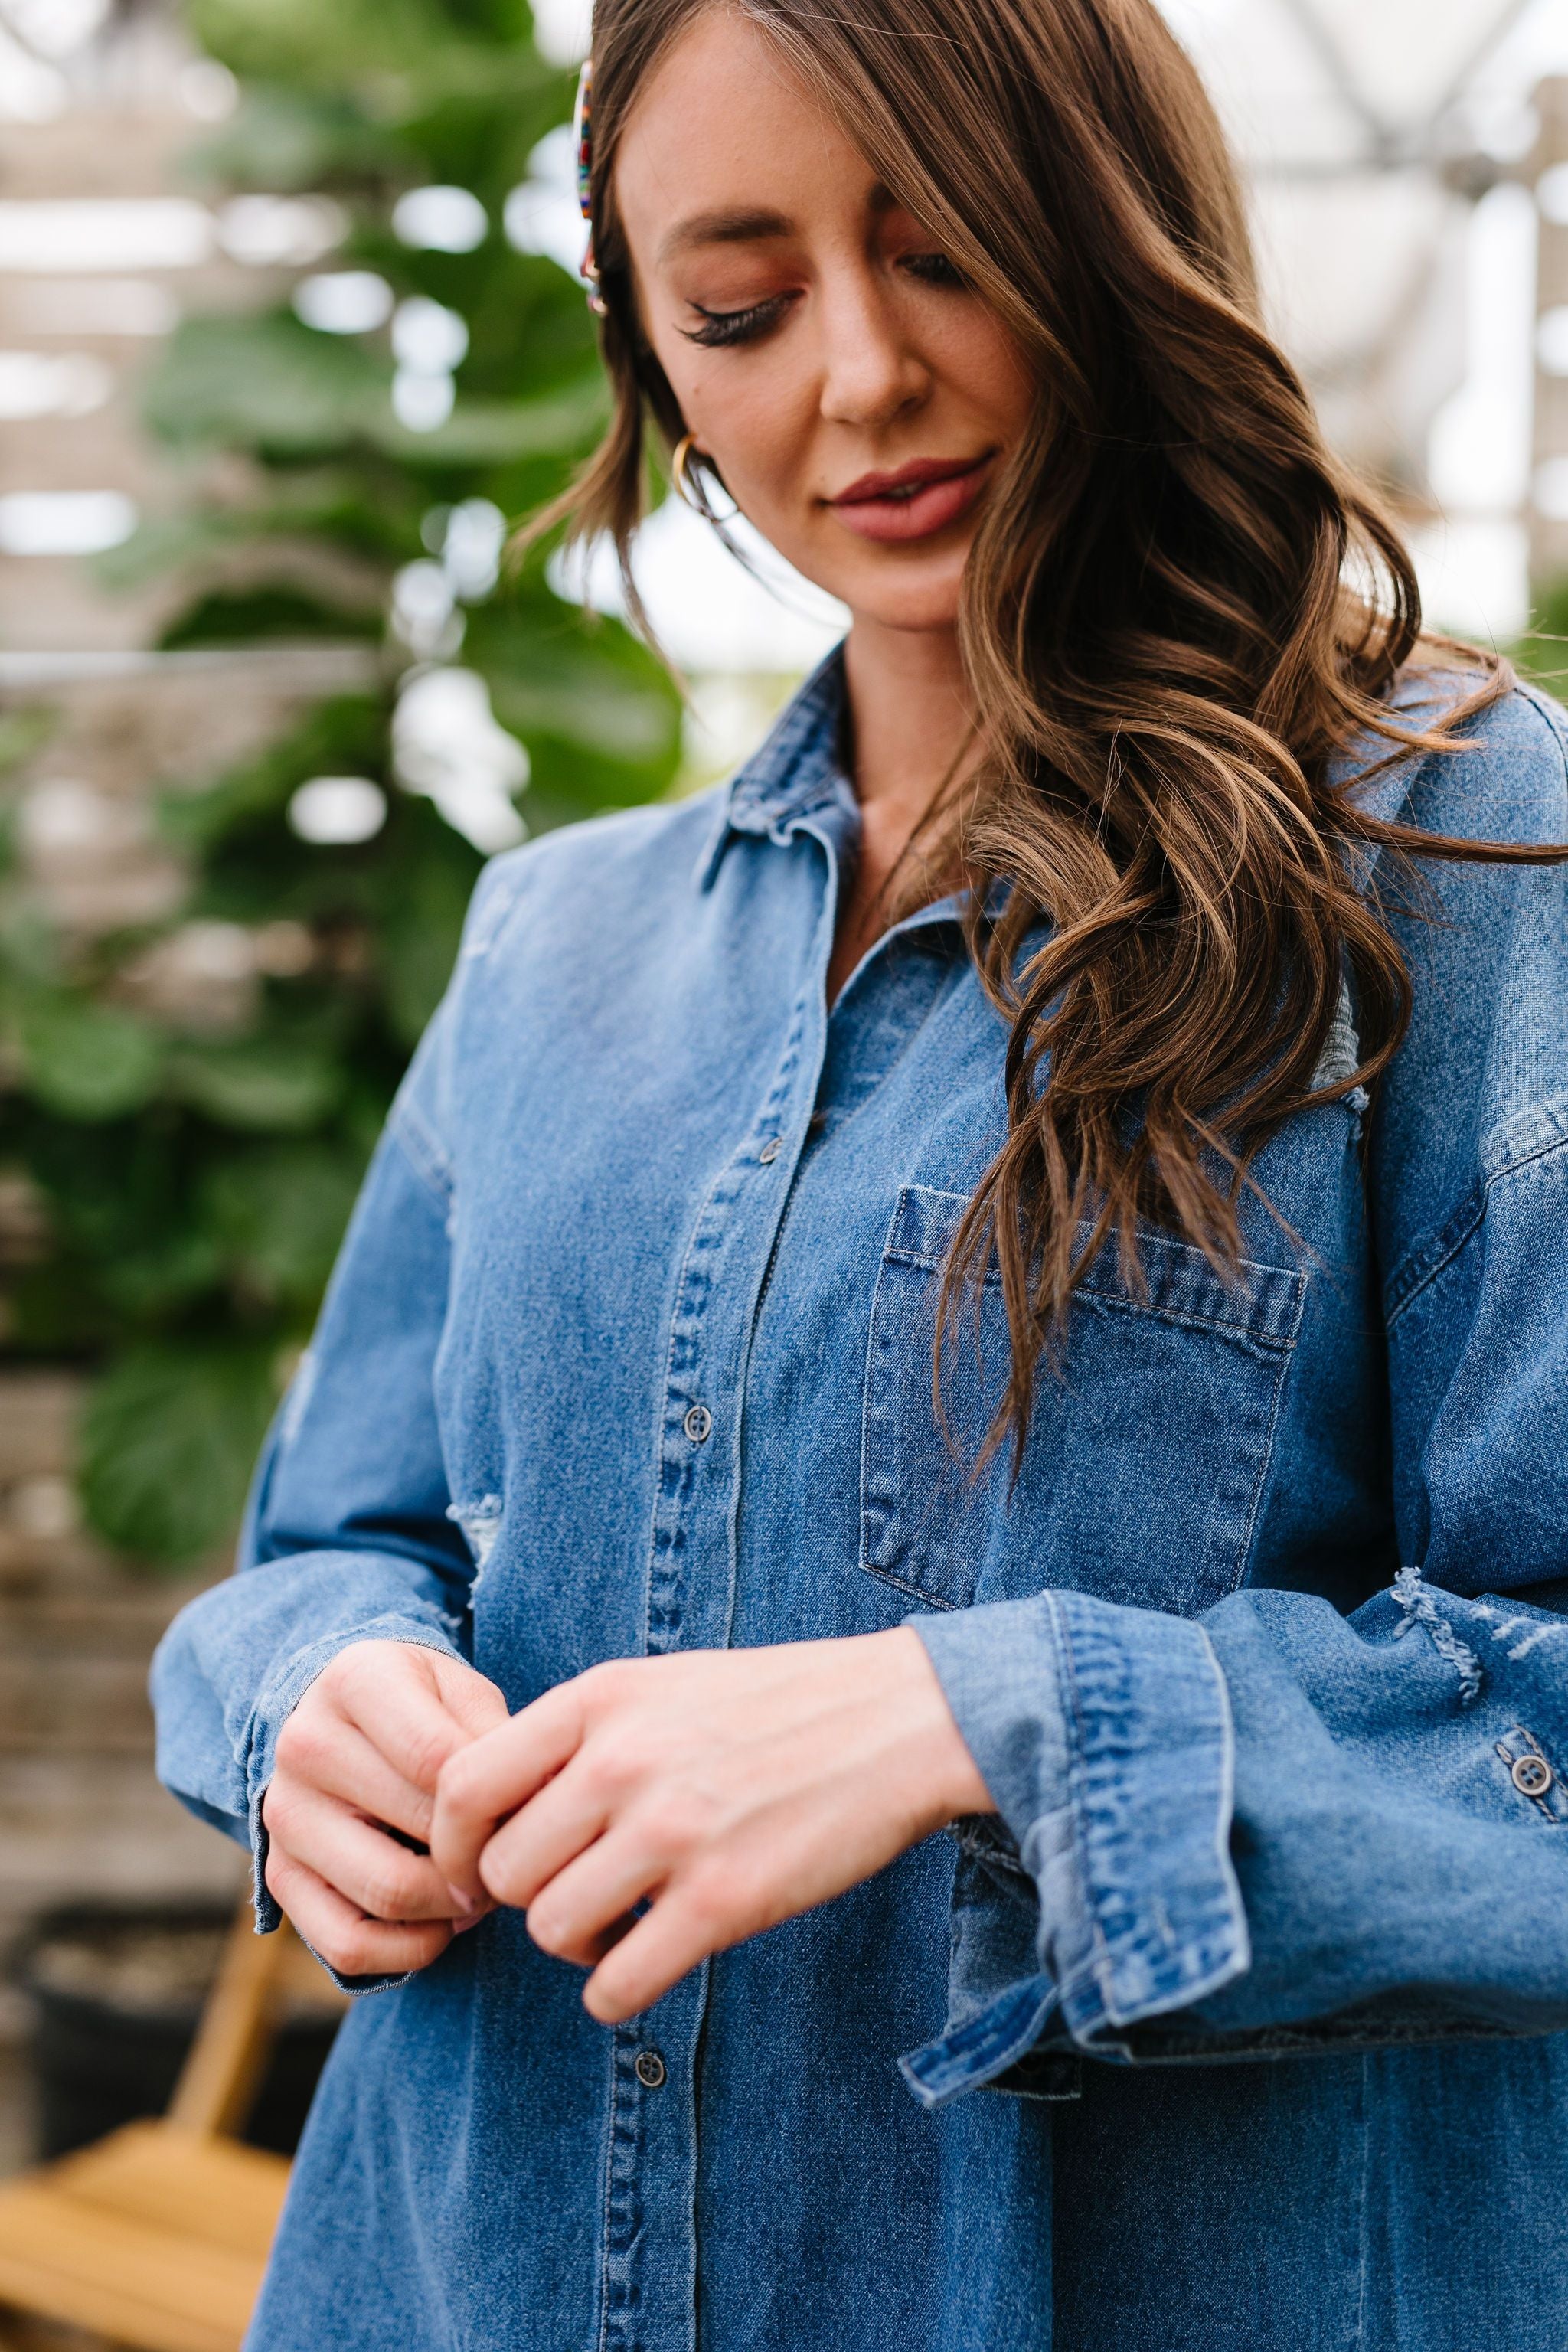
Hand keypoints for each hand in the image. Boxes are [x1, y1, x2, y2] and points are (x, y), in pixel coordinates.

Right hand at [262, 1639, 509, 1978]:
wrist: (340, 1718)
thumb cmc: (423, 1706)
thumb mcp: (463, 1692)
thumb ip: (498, 1738)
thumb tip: (538, 1806)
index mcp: (355, 1680)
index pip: (439, 1760)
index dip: (496, 1802)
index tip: (528, 1814)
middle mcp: (305, 1743)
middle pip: (421, 1829)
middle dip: (484, 1856)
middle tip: (514, 1859)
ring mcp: (284, 1814)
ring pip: (388, 1893)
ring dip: (455, 1907)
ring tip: (482, 1890)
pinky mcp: (279, 1875)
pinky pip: (348, 1945)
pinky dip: (410, 1949)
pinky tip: (441, 1922)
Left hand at [429, 1628, 992, 2022]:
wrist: (900, 1719)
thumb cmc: (776, 1705)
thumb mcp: (660, 1685)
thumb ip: (582, 1735)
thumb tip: (496, 1805)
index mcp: (599, 1700)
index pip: (463, 1786)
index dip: (451, 1846)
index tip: (476, 1874)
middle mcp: (622, 1761)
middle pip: (502, 1871)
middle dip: (526, 1900)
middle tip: (573, 1896)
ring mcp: (673, 1832)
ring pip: (551, 1930)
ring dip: (574, 1947)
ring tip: (618, 1925)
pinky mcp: (724, 1900)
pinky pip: (616, 1984)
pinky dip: (615, 1992)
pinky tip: (646, 1965)